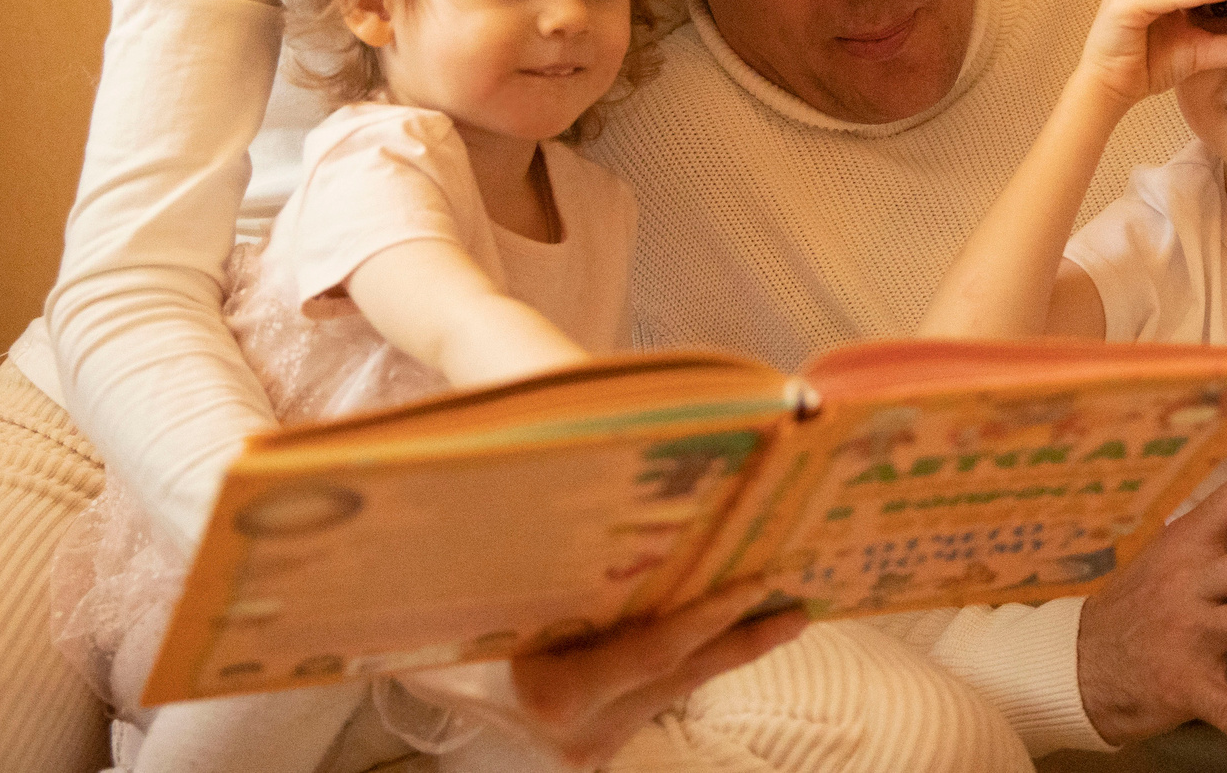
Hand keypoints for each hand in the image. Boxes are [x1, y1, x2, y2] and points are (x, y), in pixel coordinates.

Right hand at [405, 582, 803, 767]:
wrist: (426, 678)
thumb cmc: (454, 624)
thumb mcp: (489, 596)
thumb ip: (543, 565)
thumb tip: (587, 480)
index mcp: (553, 693)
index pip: (655, 650)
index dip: (711, 615)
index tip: (757, 581)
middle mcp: (578, 730)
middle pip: (682, 675)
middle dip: (744, 639)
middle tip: (801, 606)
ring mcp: (590, 746)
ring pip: (677, 690)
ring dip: (728, 651)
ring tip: (784, 616)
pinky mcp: (598, 747)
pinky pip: (657, 696)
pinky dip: (693, 663)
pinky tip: (727, 635)